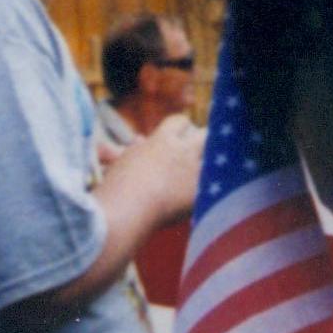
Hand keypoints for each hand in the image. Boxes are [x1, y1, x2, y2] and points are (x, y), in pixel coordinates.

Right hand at [98, 114, 205, 238]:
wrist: (127, 210)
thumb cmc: (119, 185)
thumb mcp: (126, 159)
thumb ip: (138, 148)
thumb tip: (140, 139)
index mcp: (163, 140)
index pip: (181, 122)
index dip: (182, 128)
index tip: (181, 136)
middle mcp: (182, 152)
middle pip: (205, 135)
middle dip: (203, 140)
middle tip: (200, 149)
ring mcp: (194, 173)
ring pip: (214, 160)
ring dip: (208, 165)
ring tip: (202, 173)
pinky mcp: (201, 194)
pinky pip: (212, 187)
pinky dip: (208, 190)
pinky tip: (204, 195)